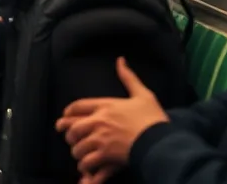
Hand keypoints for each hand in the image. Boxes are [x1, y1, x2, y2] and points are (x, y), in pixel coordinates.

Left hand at [55, 58, 168, 179]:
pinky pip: (87, 161)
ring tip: (80, 154)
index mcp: (105, 106)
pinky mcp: (106, 154)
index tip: (64, 118)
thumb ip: (129, 78)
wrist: (161, 140)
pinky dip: (85, 165)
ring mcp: (101, 138)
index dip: (68, 113)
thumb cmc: (153, 118)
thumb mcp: (142, 94)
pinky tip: (86, 166)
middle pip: (72, 127)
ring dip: (77, 151)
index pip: (77, 106)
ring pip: (78, 146)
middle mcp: (99, 121)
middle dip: (69, 134)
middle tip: (70, 139)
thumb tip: (121, 60)